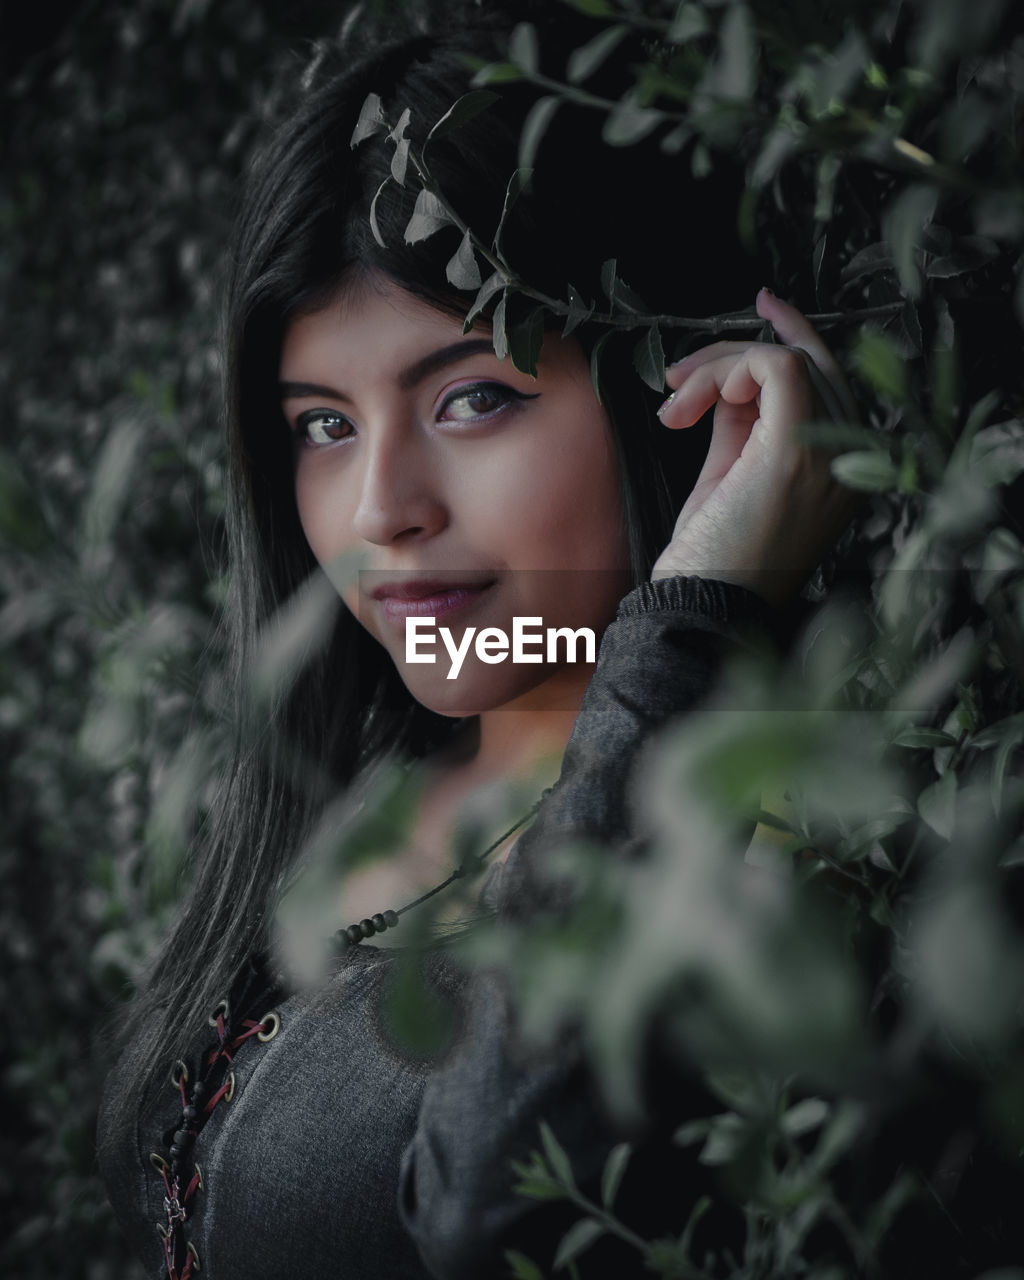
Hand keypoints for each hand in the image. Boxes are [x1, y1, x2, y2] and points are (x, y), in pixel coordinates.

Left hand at [651, 289, 860, 607]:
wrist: (700, 607)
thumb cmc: (710, 556)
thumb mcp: (729, 477)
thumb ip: (741, 426)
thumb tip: (732, 382)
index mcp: (841, 469)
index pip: (828, 381)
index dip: (794, 335)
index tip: (761, 303)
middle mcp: (849, 461)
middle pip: (808, 363)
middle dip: (735, 355)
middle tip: (679, 376)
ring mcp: (830, 455)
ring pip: (787, 359)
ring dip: (720, 367)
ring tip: (676, 404)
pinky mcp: (796, 452)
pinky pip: (776, 368)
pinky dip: (729, 369)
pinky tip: (691, 402)